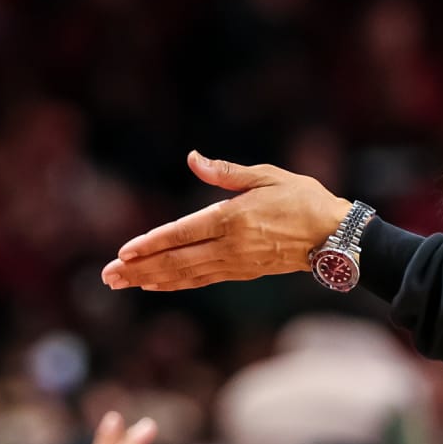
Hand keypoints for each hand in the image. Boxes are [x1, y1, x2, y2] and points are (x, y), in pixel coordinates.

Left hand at [101, 151, 348, 291]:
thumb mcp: (266, 176)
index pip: (182, 232)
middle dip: (139, 269)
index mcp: (232, 218)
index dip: (151, 243)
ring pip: (184, 275)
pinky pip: (200, 280)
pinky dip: (175, 284)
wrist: (334, 236)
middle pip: (175, 260)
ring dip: (150, 280)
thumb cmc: (303, 198)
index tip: (124, 252)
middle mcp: (229, 246)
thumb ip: (225, 172)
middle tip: (108, 276)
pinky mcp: (241, 272)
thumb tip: (193, 158)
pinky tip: (155, 285)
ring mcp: (234, 263)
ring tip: (121, 284)